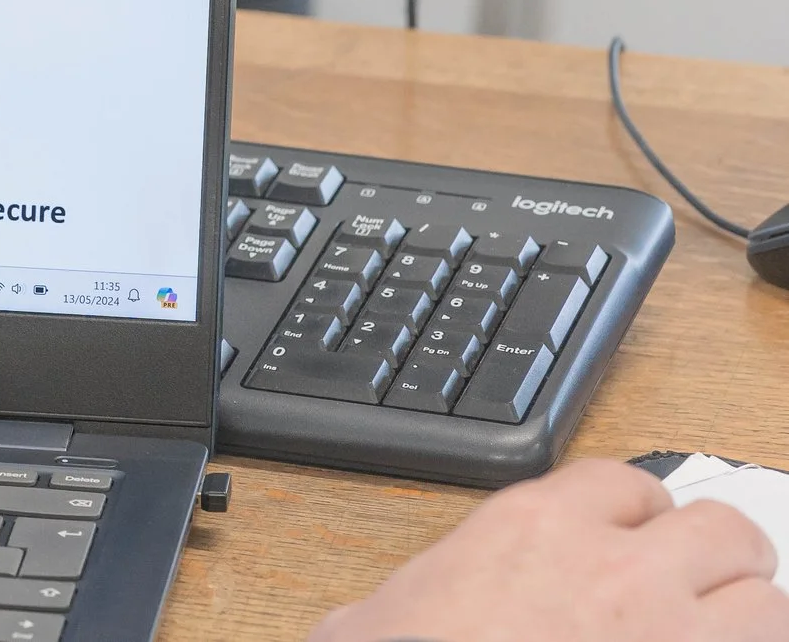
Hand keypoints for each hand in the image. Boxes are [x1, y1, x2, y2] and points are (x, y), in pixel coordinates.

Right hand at [310, 458, 787, 641]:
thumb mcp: (376, 617)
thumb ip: (410, 597)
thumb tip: (364, 622)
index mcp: (532, 530)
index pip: (625, 486)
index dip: (638, 518)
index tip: (634, 546)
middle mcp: (616, 570)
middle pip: (722, 527)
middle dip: (720, 559)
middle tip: (700, 592)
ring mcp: (671, 634)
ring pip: (767, 603)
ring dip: (747, 621)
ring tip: (717, 639)